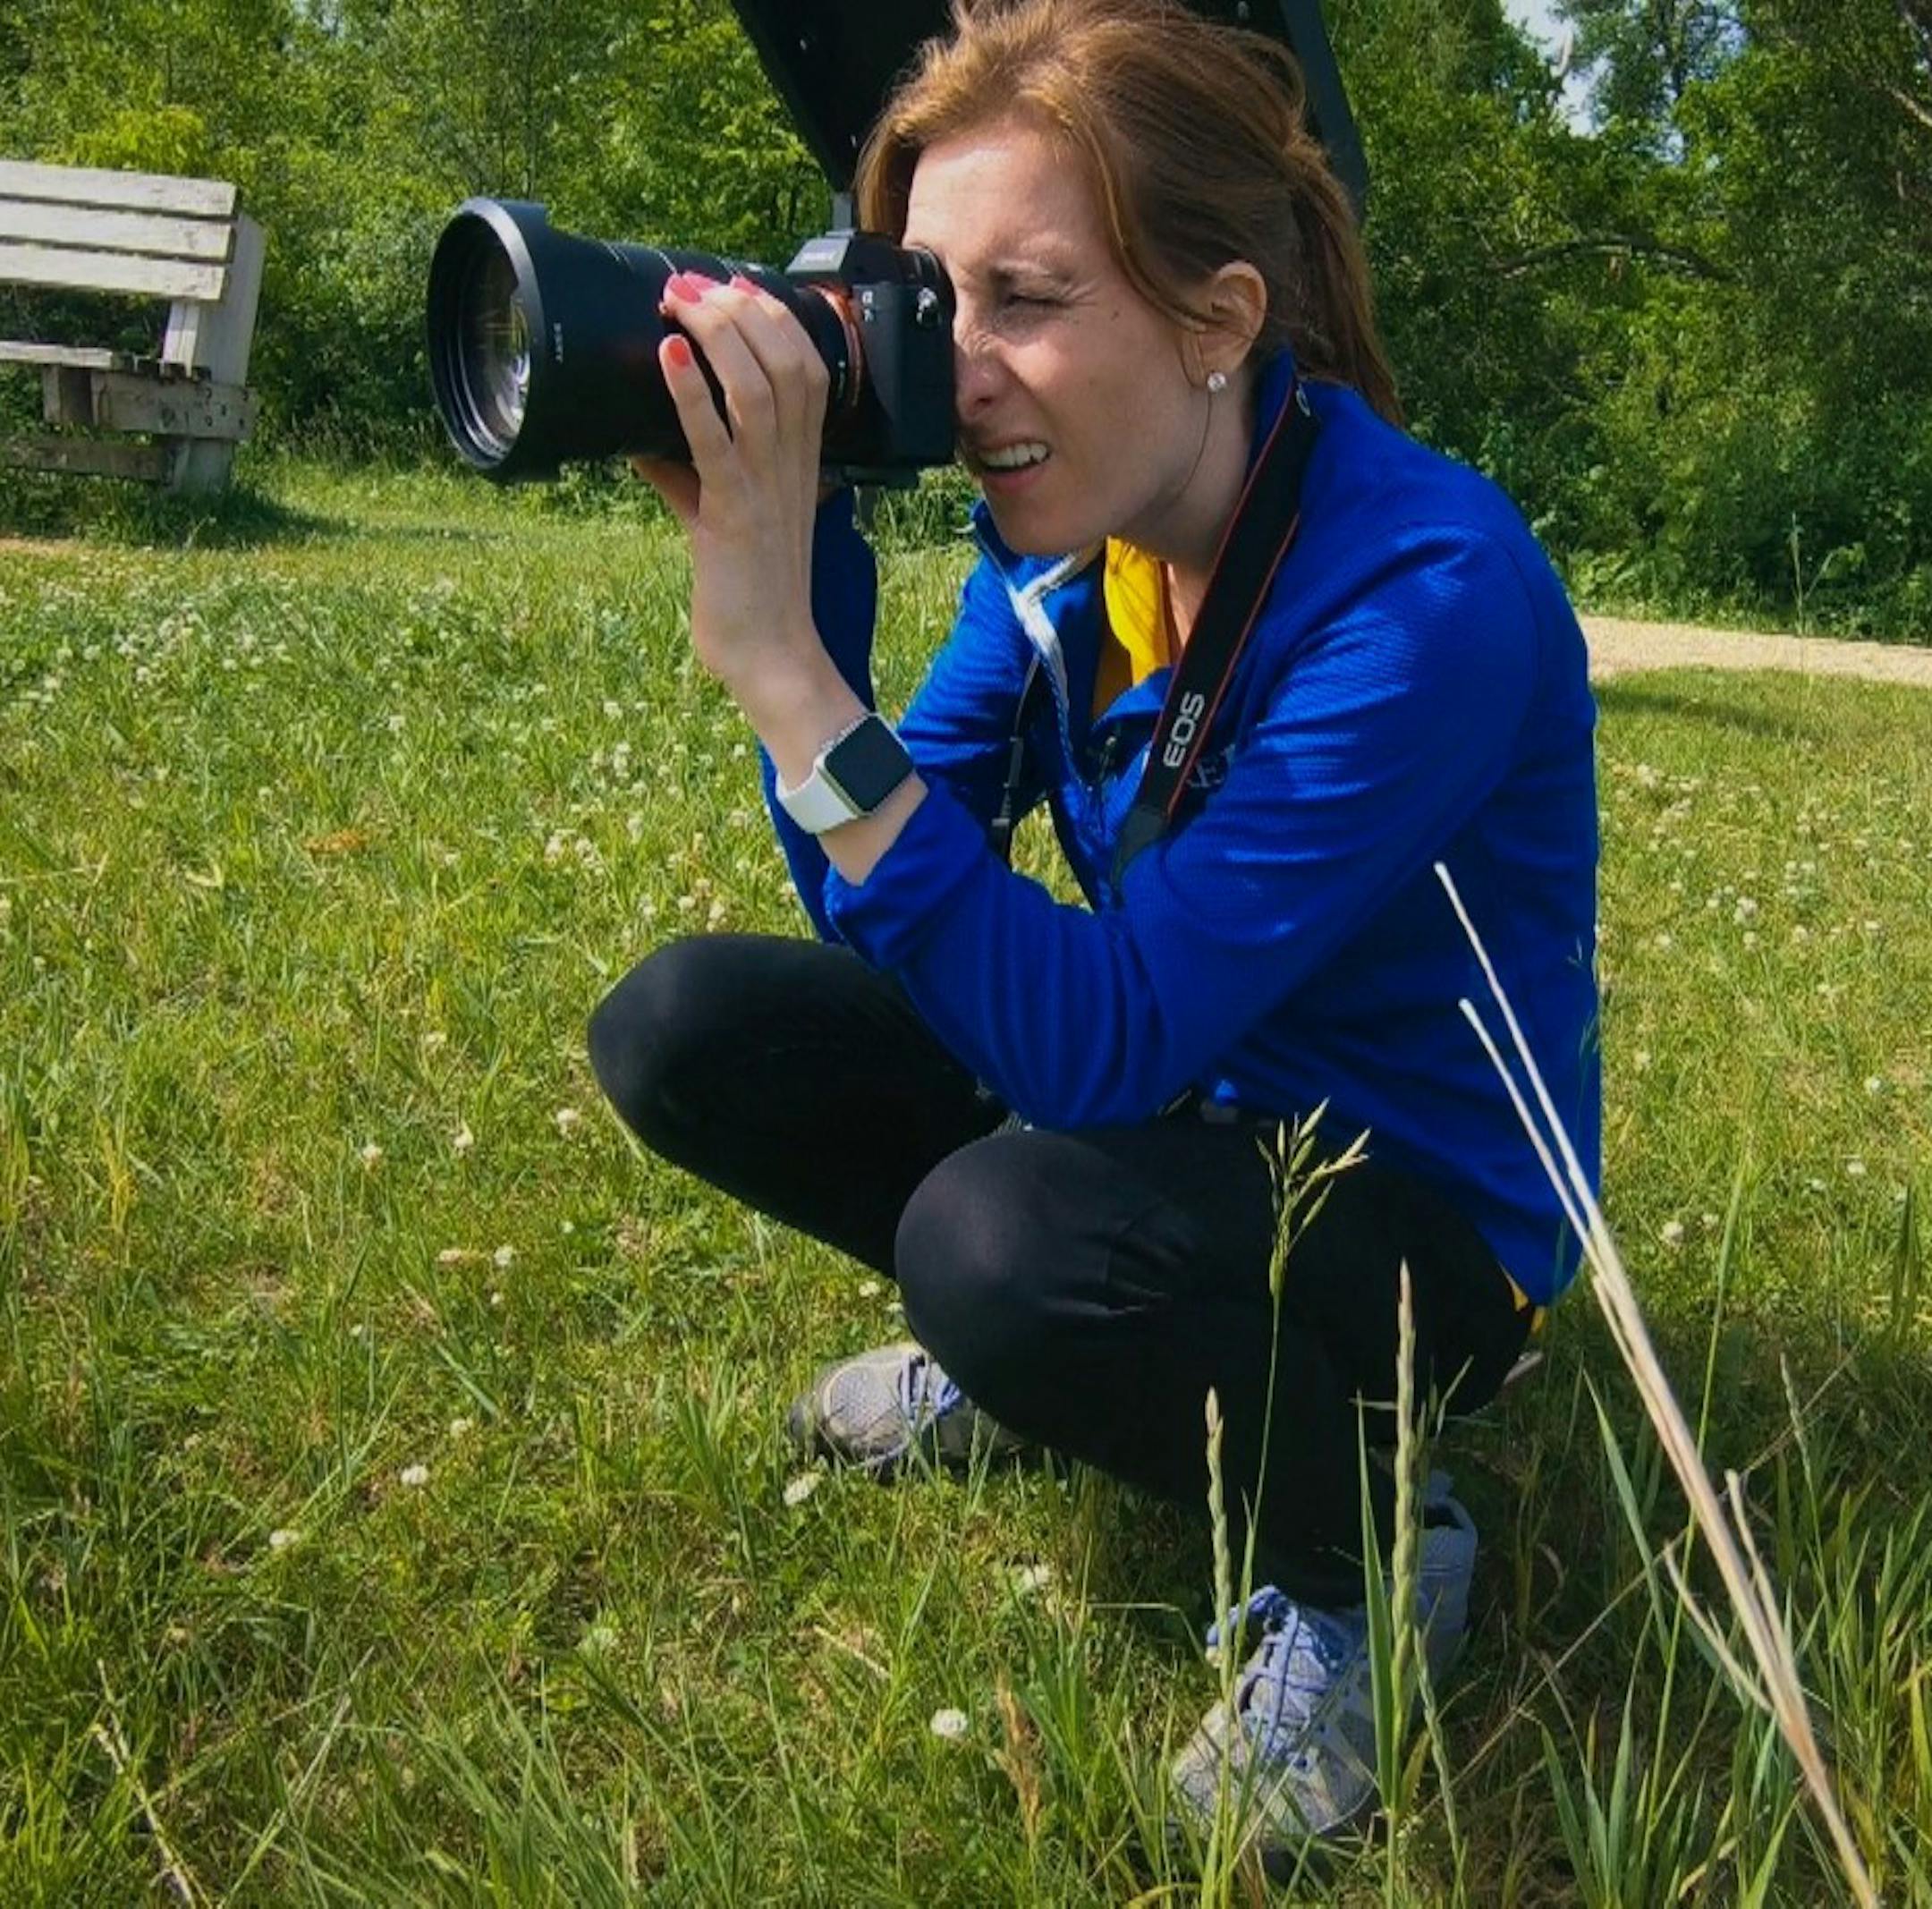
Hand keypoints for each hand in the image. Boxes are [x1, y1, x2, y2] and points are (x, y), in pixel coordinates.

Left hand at [631, 272, 832, 717]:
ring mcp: (767, 485)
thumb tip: (637, 438)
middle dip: (740, 308)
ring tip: (680, 301)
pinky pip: (714, 438)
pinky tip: (668, 352)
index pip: (805, 365)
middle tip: (692, 282)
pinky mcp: (734, 512)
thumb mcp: (718, 518)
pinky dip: (689, 390)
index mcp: (801, 460)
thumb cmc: (747, 592)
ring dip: (717, 333)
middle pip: (785, 360)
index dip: (773, 315)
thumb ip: (686, 475)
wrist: (772, 656)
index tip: (734, 284)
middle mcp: (793, 464)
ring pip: (757, 386)